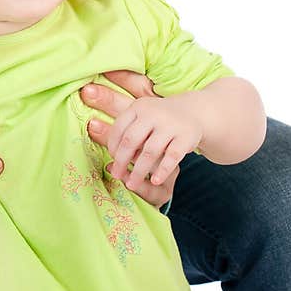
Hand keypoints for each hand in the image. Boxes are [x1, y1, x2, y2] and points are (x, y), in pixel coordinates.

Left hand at [80, 71, 178, 206]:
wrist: (194, 112)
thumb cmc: (158, 119)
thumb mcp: (141, 115)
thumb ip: (123, 127)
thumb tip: (96, 133)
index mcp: (138, 106)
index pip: (119, 128)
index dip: (112, 147)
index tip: (110, 160)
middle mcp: (153, 113)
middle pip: (132, 141)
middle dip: (121, 161)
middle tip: (115, 174)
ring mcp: (171, 125)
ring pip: (150, 151)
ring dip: (139, 170)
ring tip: (131, 184)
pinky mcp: (186, 137)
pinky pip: (172, 157)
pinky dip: (161, 170)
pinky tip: (154, 180)